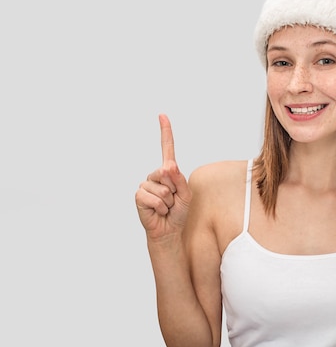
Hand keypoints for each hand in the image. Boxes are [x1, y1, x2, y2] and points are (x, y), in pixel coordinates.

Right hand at [135, 114, 191, 240]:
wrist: (169, 230)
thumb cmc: (178, 212)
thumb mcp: (186, 194)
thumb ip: (179, 179)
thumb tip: (167, 165)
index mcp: (169, 172)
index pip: (167, 149)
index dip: (165, 132)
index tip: (162, 115)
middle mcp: (156, 175)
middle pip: (168, 173)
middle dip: (175, 190)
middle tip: (173, 201)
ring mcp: (146, 184)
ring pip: (162, 188)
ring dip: (168, 201)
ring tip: (166, 207)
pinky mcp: (139, 196)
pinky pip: (154, 198)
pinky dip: (160, 207)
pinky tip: (159, 211)